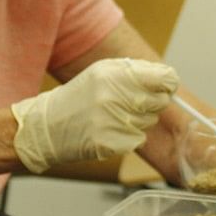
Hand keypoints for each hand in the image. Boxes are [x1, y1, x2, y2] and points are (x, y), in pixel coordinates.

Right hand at [10, 57, 179, 172]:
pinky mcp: (112, 144)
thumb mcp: (102, 72)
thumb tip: (168, 78)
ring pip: (149, 121)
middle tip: (129, 102)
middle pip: (160, 101)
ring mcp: (114, 122)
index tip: (162, 87)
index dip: (167, 84)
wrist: (47, 126)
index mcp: (115, 74)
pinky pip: (138, 139)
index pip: (165, 78)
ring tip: (112, 116)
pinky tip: (108, 130)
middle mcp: (116, 97)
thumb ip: (136, 71)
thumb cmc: (78, 97)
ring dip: (138, 120)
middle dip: (151, 102)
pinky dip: (128, 137)